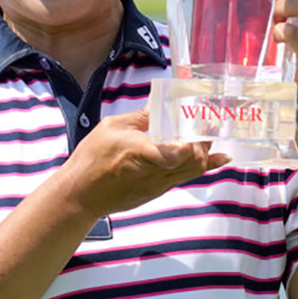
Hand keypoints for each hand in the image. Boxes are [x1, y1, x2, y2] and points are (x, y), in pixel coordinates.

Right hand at [58, 109, 230, 218]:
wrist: (81, 194)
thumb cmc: (91, 160)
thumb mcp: (112, 128)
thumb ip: (140, 117)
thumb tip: (159, 103)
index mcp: (142, 151)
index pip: (183, 150)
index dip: (198, 136)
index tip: (201, 118)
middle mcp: (155, 172)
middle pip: (196, 160)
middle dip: (206, 140)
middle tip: (207, 123)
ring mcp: (158, 185)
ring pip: (195, 171)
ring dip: (206, 152)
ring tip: (210, 135)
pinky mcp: (157, 191)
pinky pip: (186, 178)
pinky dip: (203, 166)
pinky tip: (216, 158)